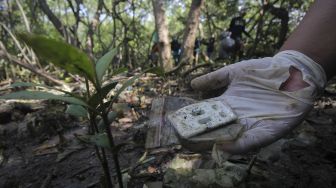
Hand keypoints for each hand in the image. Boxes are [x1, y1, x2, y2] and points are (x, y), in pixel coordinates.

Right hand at [191, 50, 325, 153]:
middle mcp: (239, 116)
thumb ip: (215, 78)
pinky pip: (253, 140)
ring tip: (204, 147)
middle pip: (219, 129)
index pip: (209, 114)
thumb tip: (192, 84)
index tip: (180, 123)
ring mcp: (253, 124)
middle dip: (204, 135)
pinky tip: (227, 147)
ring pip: (233, 138)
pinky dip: (240, 145)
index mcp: (230, 104)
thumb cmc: (263, 70)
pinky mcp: (269, 130)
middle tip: (187, 141)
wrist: (292, 71)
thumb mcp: (235, 72)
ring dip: (219, 143)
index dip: (196, 119)